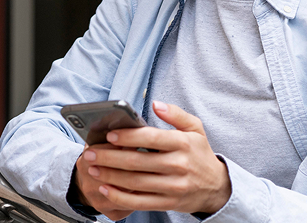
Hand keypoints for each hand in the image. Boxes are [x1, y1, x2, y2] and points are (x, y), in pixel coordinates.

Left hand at [83, 101, 231, 214]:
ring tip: (92, 168)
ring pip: (135, 182)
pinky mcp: (168, 203)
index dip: (128, 136)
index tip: (109, 134)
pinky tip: (105, 188)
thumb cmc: (200, 153)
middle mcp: (178, 165)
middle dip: (110, 157)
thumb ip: (176, 114)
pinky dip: (119, 197)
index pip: (151, 138)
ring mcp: (173, 187)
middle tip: (91, 153)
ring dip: (110, 176)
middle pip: (138, 161)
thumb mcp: (195, 128)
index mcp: (183, 143)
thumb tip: (156, 103)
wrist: (216, 187)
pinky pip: (139, 202)